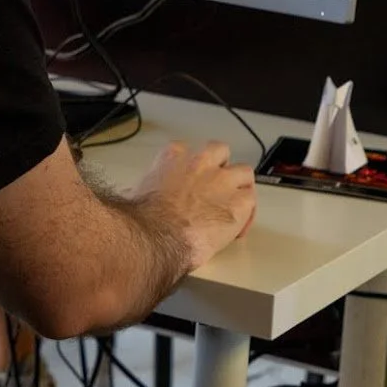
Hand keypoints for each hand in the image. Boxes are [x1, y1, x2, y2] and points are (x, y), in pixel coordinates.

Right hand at [134, 141, 255, 274]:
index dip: (191, 169)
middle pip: (220, 152)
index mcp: (173, 157)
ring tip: (233, 206)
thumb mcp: (135, 194)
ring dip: (240, 188)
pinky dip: (248, 214)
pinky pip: (252, 201)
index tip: (189, 182)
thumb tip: (134, 195)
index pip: (186, 151)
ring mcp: (224, 181)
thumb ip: (143, 189)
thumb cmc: (145, 219)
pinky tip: (238, 229)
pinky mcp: (240, 203)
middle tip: (215, 186)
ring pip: (244, 173)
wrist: (158, 236)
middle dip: (221, 167)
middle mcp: (202, 163)